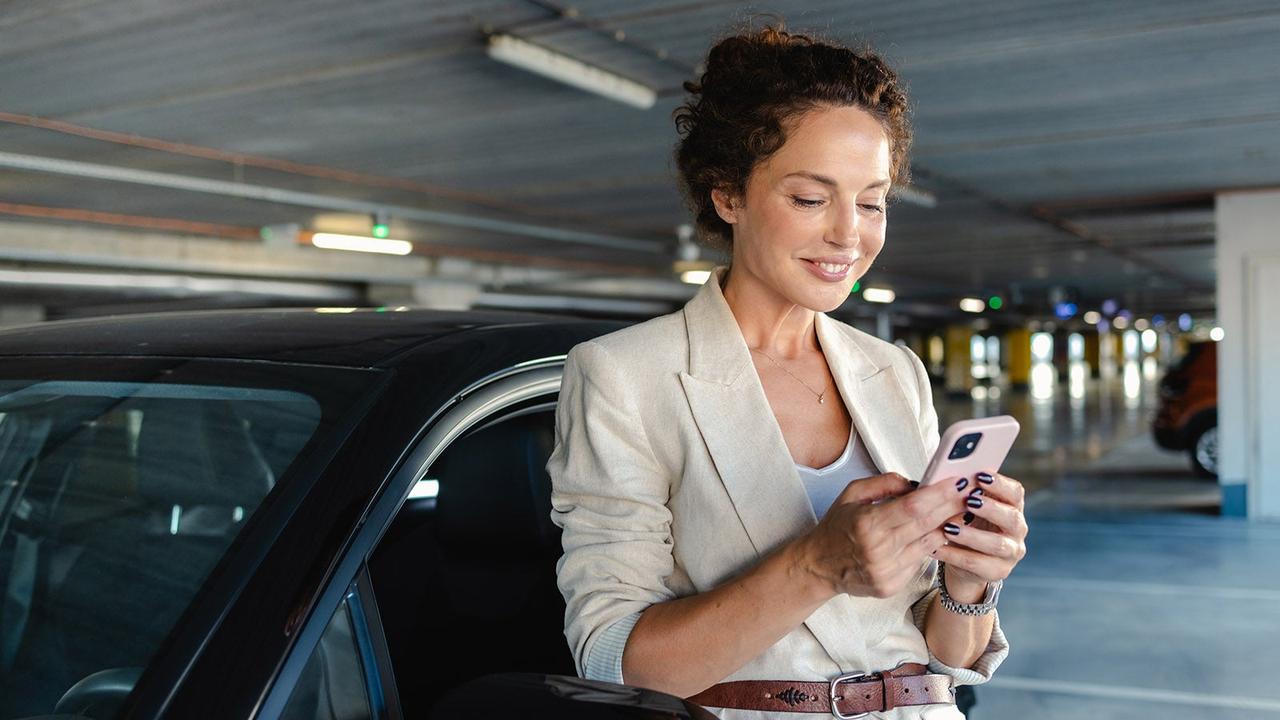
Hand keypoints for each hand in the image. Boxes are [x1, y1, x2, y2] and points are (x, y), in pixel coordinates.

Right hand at [795, 472, 972, 598]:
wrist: (818, 566)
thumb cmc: (836, 526)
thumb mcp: (851, 494)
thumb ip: (884, 483)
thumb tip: (916, 483)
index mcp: (867, 523)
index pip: (913, 507)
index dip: (939, 495)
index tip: (958, 482)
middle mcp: (878, 549)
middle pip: (927, 525)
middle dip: (952, 507)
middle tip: (971, 493)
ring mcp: (887, 571)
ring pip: (929, 544)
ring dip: (948, 527)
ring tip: (961, 512)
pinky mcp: (892, 586)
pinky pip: (920, 561)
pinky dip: (930, 545)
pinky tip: (936, 533)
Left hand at [933, 472, 1027, 600]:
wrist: (966, 560)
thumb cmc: (966, 523)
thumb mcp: (968, 507)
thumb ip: (965, 492)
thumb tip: (950, 475)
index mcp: (1012, 507)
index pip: (1015, 493)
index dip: (1000, 484)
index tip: (980, 476)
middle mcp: (1017, 529)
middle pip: (1011, 518)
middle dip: (990, 508)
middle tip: (969, 501)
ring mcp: (1011, 552)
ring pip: (996, 544)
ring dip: (972, 535)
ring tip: (949, 528)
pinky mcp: (998, 571)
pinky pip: (976, 564)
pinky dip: (954, 555)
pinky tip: (936, 548)